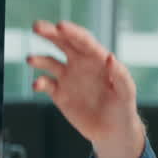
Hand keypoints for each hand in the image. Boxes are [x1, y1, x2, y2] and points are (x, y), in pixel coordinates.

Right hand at [26, 21, 143, 157]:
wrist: (113, 131)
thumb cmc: (124, 108)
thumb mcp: (126, 93)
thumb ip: (120, 75)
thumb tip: (110, 57)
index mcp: (97, 58)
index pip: (83, 40)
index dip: (72, 31)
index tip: (60, 26)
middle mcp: (80, 63)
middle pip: (63, 43)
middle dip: (50, 33)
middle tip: (37, 26)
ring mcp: (68, 77)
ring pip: (49, 61)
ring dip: (39, 59)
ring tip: (31, 59)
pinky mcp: (59, 93)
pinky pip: (46, 84)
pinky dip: (39, 82)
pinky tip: (37, 85)